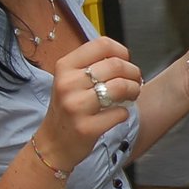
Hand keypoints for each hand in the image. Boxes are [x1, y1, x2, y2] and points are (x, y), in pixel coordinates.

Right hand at [33, 37, 138, 168]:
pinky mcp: (86, 127)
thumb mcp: (71, 80)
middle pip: (116, 65)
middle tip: (135, 81)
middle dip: (133, 73)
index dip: (122, 52)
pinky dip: (125, 112)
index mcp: (65, 66)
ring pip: (120, 86)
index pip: (102, 44)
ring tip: (132, 95)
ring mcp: (75, 106)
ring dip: (134, 90)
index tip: (126, 61)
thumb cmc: (68, 108)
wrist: (53, 144)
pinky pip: (120, 112)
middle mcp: (67, 83)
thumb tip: (125, 58)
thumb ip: (93, 66)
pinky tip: (118, 114)